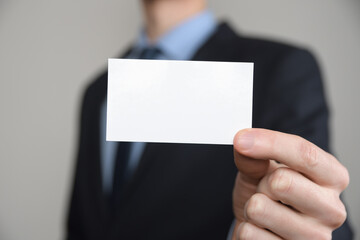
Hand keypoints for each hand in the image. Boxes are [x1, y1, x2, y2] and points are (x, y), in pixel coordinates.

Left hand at [231, 129, 348, 239]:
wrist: (265, 230)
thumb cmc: (269, 195)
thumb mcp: (262, 169)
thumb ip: (254, 155)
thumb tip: (243, 141)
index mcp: (332, 178)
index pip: (305, 154)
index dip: (270, 143)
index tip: (241, 139)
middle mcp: (331, 209)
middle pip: (282, 182)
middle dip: (261, 183)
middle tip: (265, 190)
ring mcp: (315, 238)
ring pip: (260, 208)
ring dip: (251, 207)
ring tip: (262, 211)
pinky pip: (250, 233)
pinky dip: (247, 228)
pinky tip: (261, 230)